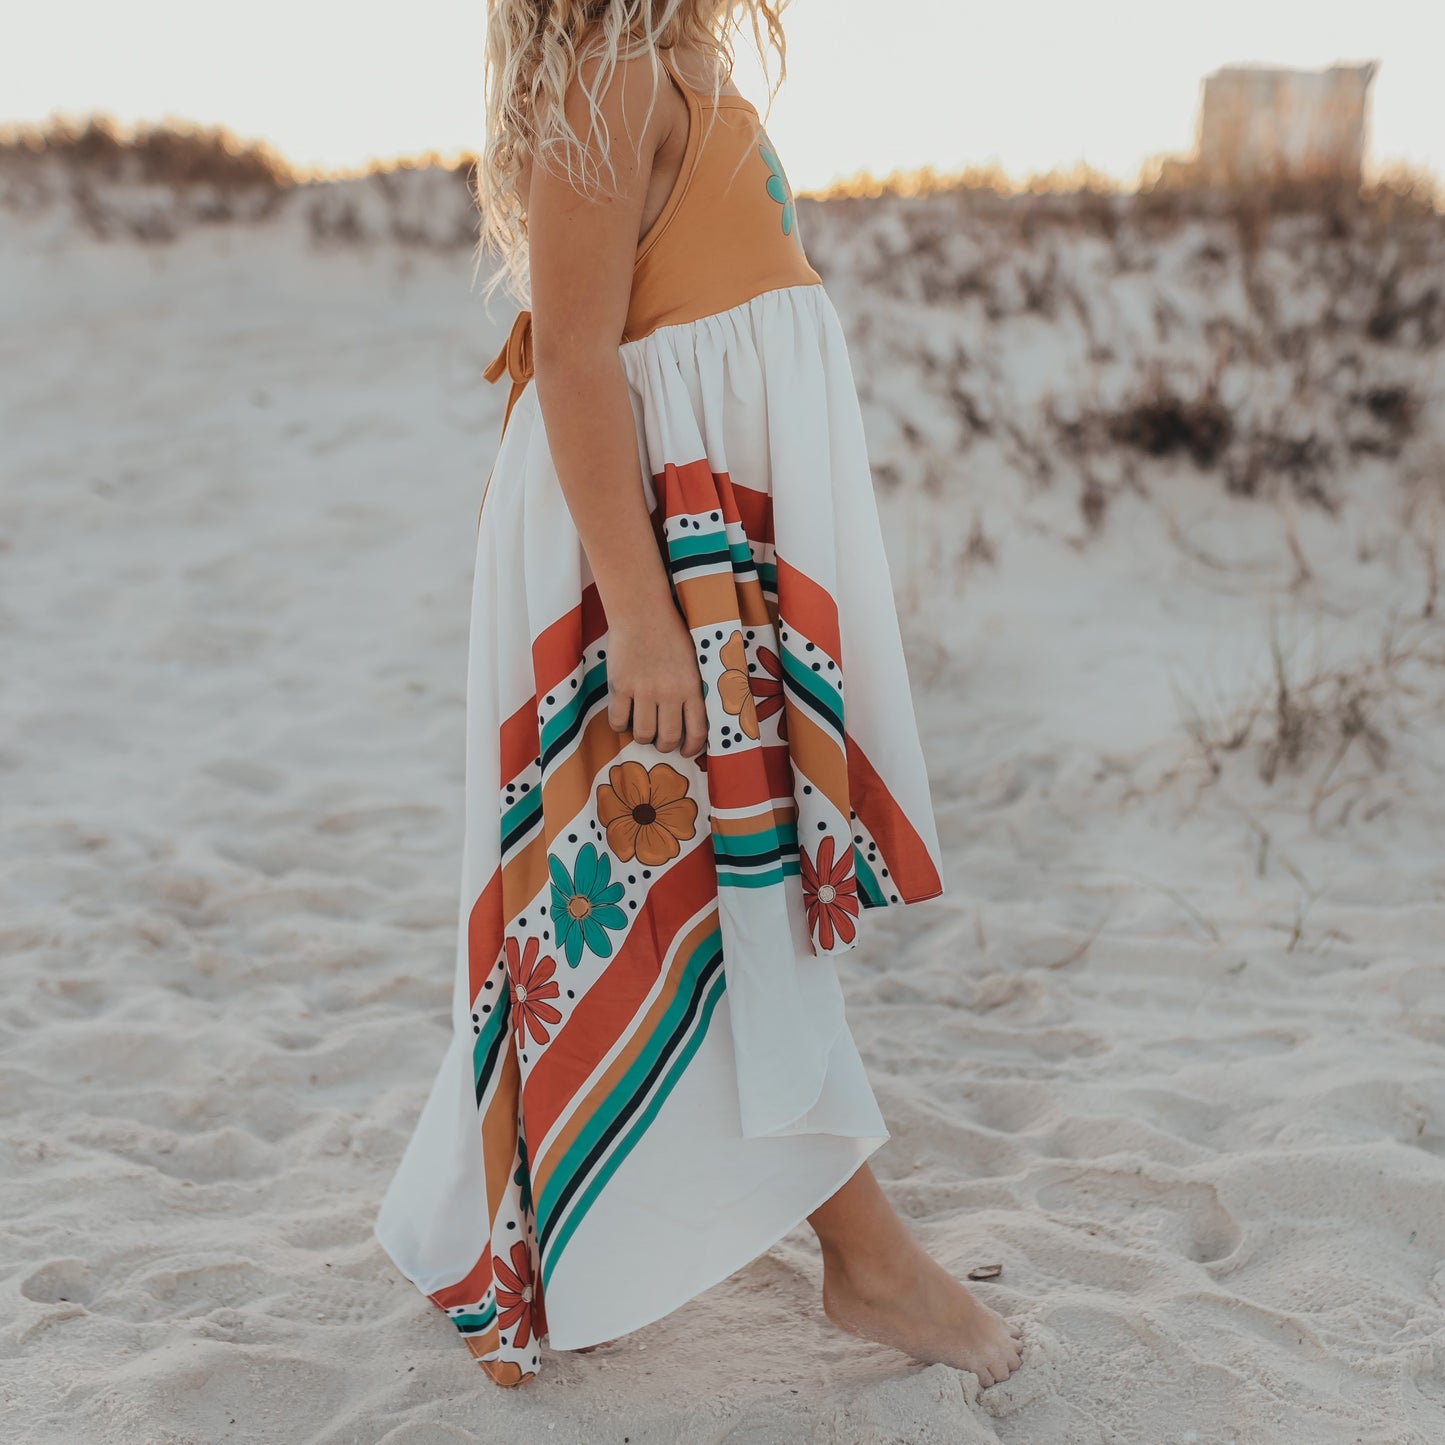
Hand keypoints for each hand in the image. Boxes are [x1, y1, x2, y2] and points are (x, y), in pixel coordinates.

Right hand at [605, 603, 707, 758]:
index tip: (686, 752)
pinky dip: (620, 725)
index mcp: (691, 687)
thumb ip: (693, 689)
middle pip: (667, 738)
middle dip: (664, 746)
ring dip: (642, 737)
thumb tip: (692, 718)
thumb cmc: (671, 633)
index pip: (696, 731)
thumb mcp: (693, 661)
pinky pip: (618, 721)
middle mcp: (669, 692)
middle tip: (661, 741)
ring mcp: (643, 690)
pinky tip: (624, 717)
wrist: (642, 611)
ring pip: (642, 734)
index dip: (692, 749)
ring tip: (642, 728)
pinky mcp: (620, 686)